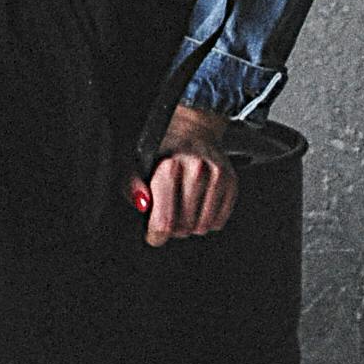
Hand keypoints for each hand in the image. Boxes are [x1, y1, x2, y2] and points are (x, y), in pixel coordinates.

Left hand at [132, 101, 237, 247]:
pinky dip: (207, 220)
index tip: (153, 233)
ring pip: (202, 227)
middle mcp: (196, 170)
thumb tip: (143, 205)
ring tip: (182, 208)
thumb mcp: (135, 164)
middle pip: (184, 228)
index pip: (164, 222)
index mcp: (169, 165)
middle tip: (167, 215)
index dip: (155, 235)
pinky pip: (218, 222)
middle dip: (173, 229)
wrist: (192, 128)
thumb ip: (132, 186)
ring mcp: (217, 176)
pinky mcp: (231, 182)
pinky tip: (198, 205)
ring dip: (190, 225)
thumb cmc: (161, 150)